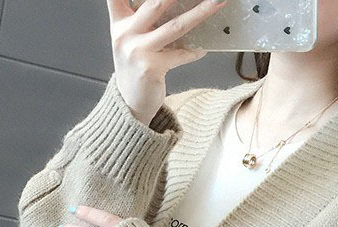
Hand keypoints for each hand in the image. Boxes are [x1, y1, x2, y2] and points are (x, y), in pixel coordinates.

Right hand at [108, 0, 225, 123]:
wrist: (129, 105)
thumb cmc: (135, 68)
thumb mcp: (132, 39)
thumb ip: (144, 18)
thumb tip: (176, 4)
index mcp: (119, 22)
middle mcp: (125, 34)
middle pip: (156, 1)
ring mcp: (137, 51)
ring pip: (175, 25)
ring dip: (201, 11)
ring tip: (218, 1)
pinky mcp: (151, 68)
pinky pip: (181, 54)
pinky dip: (193, 51)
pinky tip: (202, 48)